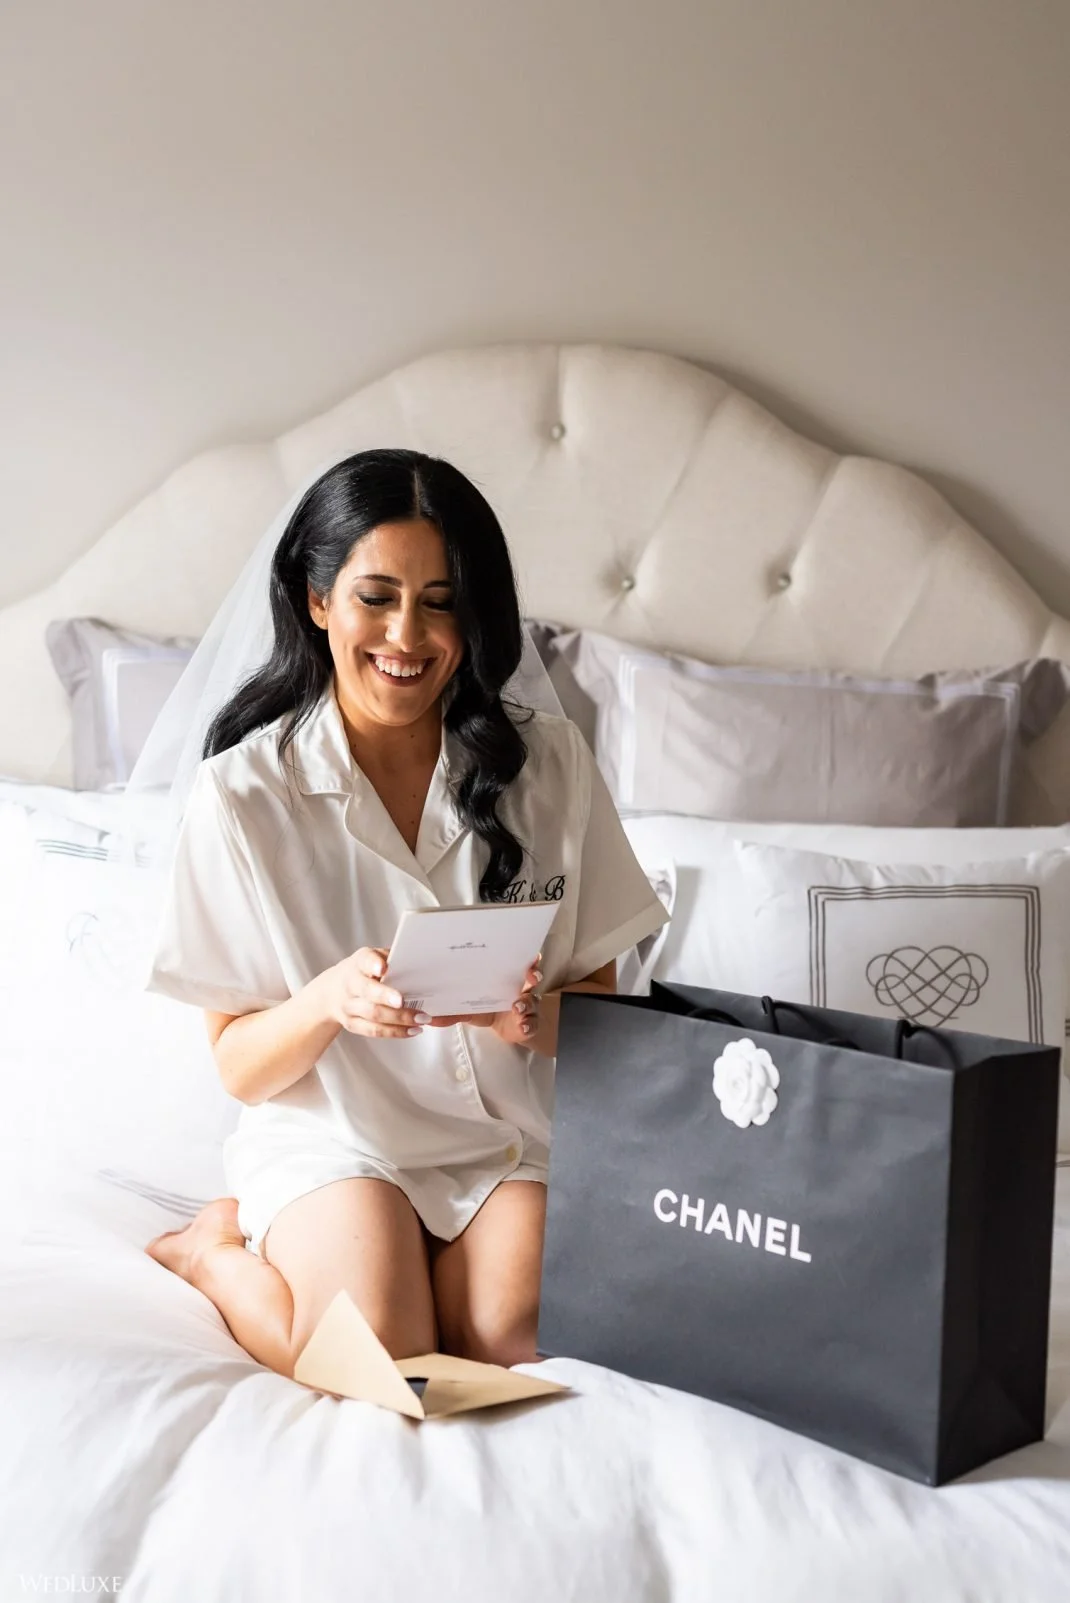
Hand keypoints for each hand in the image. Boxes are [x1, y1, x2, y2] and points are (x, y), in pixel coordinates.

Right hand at [319, 946, 429, 1038]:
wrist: (332, 991)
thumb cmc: (365, 971)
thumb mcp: (375, 957)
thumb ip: (394, 960)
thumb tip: (424, 967)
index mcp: (359, 963)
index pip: (365, 961)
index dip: (373, 964)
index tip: (383, 968)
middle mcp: (351, 984)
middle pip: (368, 991)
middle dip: (387, 997)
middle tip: (404, 1001)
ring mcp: (349, 1006)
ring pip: (373, 1014)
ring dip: (399, 1019)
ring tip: (421, 1019)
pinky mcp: (352, 1024)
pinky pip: (374, 1031)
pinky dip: (396, 1032)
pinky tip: (412, 1030)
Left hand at [427, 957, 542, 1046]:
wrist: (505, 1029)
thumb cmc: (489, 1010)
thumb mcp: (468, 1009)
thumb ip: (451, 1012)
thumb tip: (427, 1017)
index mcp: (508, 979)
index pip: (520, 963)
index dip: (526, 958)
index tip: (528, 955)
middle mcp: (522, 990)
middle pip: (533, 978)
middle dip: (533, 975)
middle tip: (530, 977)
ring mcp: (528, 1007)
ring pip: (533, 1001)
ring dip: (526, 1003)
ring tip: (518, 1007)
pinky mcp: (529, 1024)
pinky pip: (532, 1023)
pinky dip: (527, 1024)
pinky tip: (521, 1026)